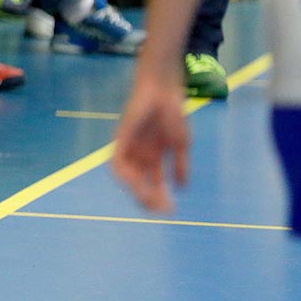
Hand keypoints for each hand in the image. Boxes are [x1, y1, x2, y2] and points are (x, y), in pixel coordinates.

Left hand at [111, 75, 189, 212]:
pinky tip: (137, 185)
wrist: (164, 90)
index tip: (170, 210)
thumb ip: (180, 165)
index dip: (158, 197)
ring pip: (128, 176)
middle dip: (149, 199)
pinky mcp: (121, 138)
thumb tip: (182, 188)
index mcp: (152, 156)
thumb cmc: (173, 113)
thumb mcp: (181, 144)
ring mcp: (129, 146)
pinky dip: (126, 176)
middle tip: (162, 211)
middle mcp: (138, 154)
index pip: (151, 183)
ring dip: (138, 191)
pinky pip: (118, 162)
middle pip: (139, 183)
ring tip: (151, 202)